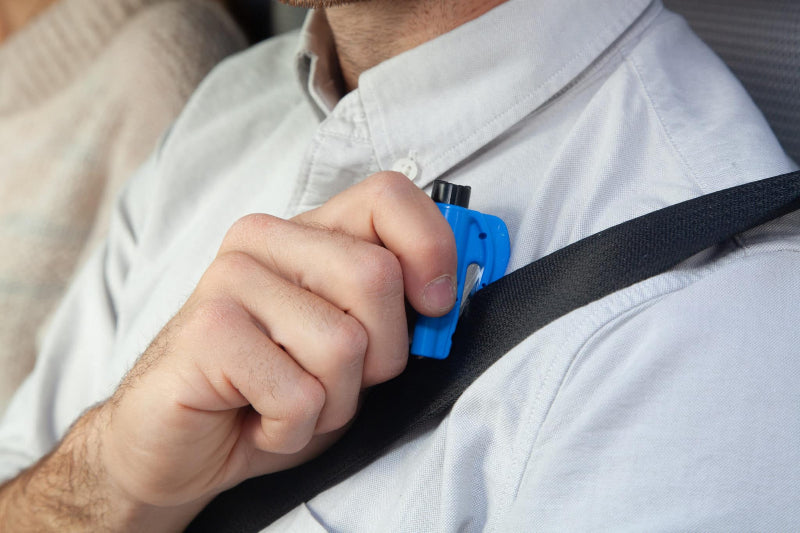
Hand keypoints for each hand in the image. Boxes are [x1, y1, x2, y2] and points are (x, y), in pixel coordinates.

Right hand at [100, 172, 457, 511]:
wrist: (177, 446)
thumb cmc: (270, 393)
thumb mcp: (350, 347)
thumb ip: (392, 310)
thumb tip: (446, 294)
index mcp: (306, 233)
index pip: (388, 196)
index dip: (432, 248)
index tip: (433, 306)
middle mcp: (265, 241)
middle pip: (376, 276)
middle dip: (381, 356)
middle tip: (335, 380)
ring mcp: (230, 279)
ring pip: (344, 346)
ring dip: (333, 402)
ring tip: (289, 401)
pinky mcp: (207, 330)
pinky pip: (299, 395)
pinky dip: (292, 428)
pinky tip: (257, 418)